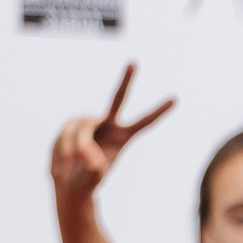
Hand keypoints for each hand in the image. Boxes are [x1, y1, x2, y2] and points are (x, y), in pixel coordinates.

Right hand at [51, 63, 173, 198]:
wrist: (68, 180)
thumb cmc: (87, 180)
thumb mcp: (93, 177)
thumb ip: (92, 164)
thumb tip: (86, 149)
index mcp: (123, 137)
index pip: (144, 123)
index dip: (159, 112)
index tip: (176, 98)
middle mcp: (108, 124)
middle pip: (117, 98)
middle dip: (126, 80)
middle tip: (135, 62)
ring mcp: (90, 121)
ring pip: (84, 127)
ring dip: (78, 147)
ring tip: (74, 163)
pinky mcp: (73, 123)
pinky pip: (69, 131)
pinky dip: (66, 146)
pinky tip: (67, 159)